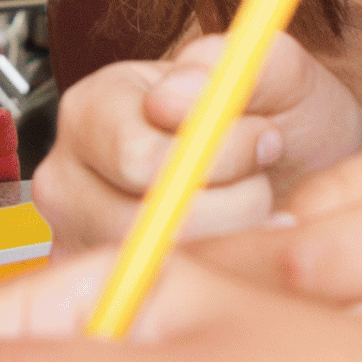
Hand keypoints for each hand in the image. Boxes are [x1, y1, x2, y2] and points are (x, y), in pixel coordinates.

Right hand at [35, 35, 361, 253]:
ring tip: (250, 207)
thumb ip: (229, 66)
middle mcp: (67, 176)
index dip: (218, 158)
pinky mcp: (103, 285)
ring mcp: (77, 238)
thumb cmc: (276, 117)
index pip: (137, 157)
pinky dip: (213, 276)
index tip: (264, 138)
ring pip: (155, 264)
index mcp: (92, 108)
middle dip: (228, 205)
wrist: (295, 165)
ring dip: (226, 240)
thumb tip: (170, 97)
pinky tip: (236, 246)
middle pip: (141, 222)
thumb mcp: (275, 74)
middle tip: (262, 178)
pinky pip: (157, 296)